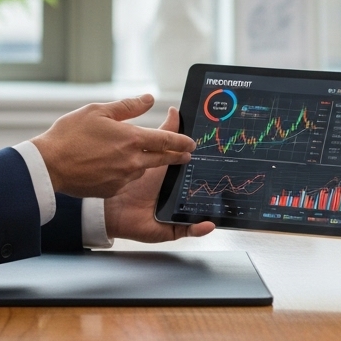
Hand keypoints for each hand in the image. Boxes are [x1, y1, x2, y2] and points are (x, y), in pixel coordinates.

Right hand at [30, 94, 194, 198]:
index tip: (192, 143)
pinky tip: (113, 166)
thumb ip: (128, 106)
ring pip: (142, 169)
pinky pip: (125, 180)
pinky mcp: (112, 190)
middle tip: (185, 155)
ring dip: (145, 163)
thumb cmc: (70, 135)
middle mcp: (132, 161)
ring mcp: (123, 178)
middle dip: (176, 156)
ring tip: (139, 155)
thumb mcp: (98, 111)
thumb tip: (149, 98)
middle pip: (162, 159)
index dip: (182, 141)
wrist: (49, 165)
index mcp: (132, 139)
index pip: (167, 140)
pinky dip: (125, 173)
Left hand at [104, 107, 215, 241]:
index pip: (198, 171)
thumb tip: (175, 110)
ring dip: (211, 209)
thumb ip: (164, 132)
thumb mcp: (149, 149)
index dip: (211, 166)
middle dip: (216, 188)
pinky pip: (188, 230)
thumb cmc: (129, 177)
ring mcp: (177, 212)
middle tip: (230, 180)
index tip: (226, 159)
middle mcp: (180, 196)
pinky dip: (199, 229)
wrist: (110, 205)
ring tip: (222, 204)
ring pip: (199, 211)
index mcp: (177, 177)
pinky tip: (208, 224)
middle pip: (202, 191)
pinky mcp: (171, 228)